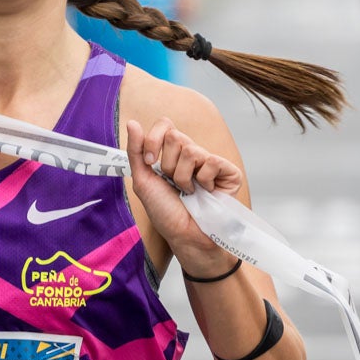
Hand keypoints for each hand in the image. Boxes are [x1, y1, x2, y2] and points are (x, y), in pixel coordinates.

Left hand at [125, 118, 241, 272]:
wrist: (185, 235)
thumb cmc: (166, 212)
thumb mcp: (143, 180)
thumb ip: (136, 151)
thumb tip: (132, 123)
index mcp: (172, 154)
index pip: (165, 125)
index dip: (154, 140)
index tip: (150, 162)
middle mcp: (192, 154)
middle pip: (175, 136)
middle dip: (168, 165)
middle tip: (174, 184)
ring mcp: (210, 161)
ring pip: (190, 150)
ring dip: (183, 177)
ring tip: (189, 191)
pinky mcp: (228, 171)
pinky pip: (210, 161)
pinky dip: (203, 180)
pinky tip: (206, 192)